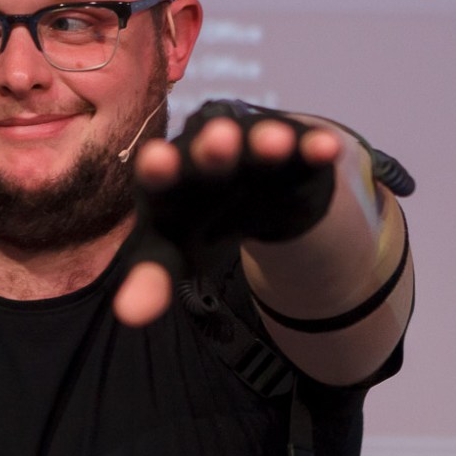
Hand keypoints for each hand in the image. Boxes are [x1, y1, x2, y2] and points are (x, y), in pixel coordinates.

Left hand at [113, 111, 340, 326]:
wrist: (253, 197)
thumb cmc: (199, 224)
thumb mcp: (174, 251)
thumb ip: (152, 278)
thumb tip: (128, 316)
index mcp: (171, 178)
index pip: (159, 173)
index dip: (158, 168)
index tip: (156, 160)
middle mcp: (206, 150)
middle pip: (207, 148)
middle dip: (213, 146)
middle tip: (219, 140)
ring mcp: (252, 144)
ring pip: (256, 139)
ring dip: (265, 139)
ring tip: (276, 143)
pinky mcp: (294, 149)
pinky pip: (305, 144)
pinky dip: (314, 146)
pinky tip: (327, 148)